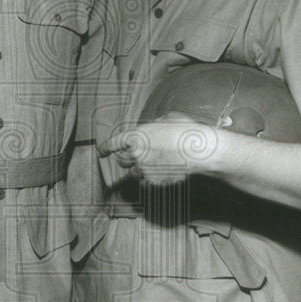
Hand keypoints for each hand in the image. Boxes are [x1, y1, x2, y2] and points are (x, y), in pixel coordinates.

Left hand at [100, 112, 217, 184]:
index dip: (106, 148)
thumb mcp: (167, 119)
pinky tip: (165, 172)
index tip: (101, 152)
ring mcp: (144, 170)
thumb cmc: (186, 132)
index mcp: (136, 137)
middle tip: (139, 157)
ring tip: (159, 163)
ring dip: (142, 169)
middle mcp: (136, 155)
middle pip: (123, 161)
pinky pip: (147, 182)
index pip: (114, 143)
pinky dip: (153, 179)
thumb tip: (152, 129)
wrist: (198, 151)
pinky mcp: (154, 182)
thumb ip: (153, 125)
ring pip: (136, 173)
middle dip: (127, 159)